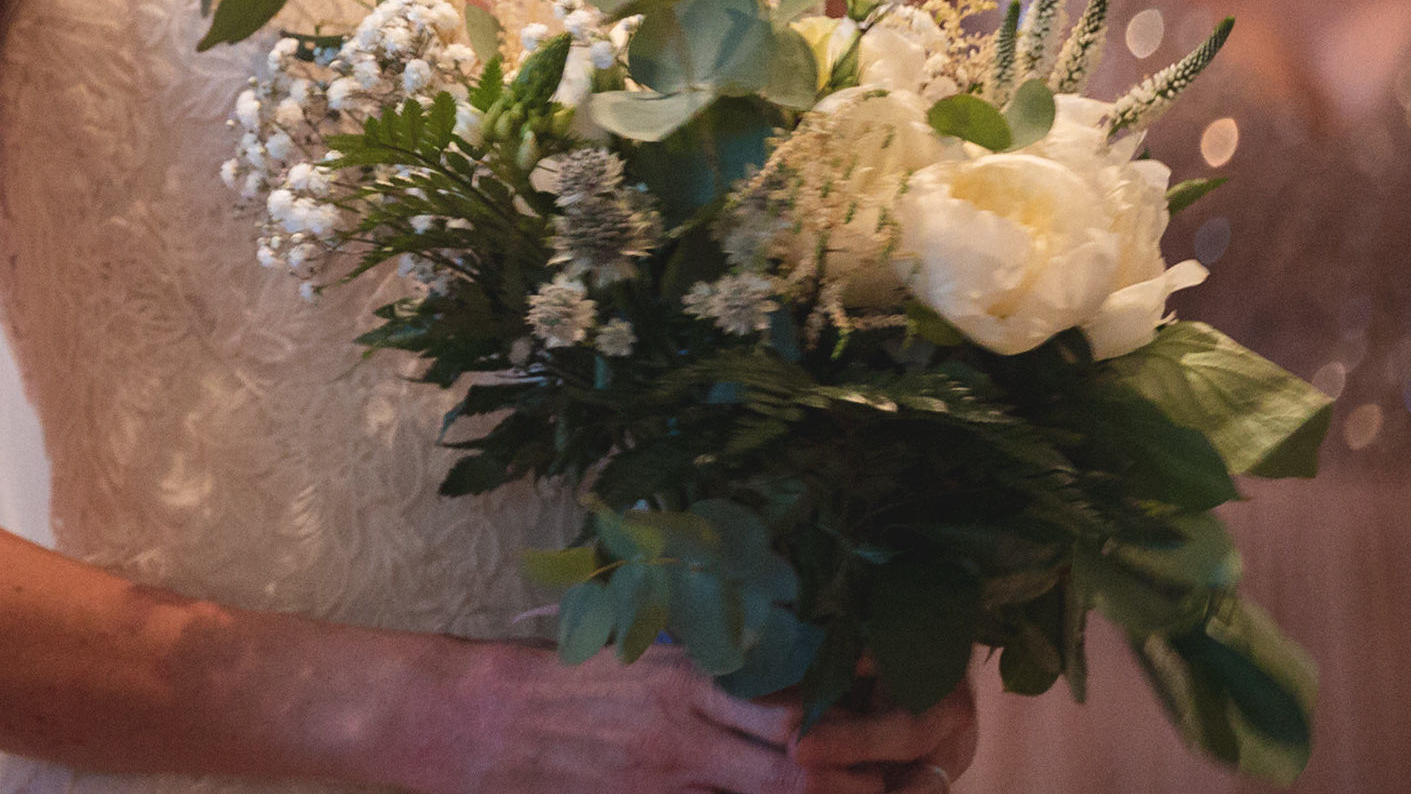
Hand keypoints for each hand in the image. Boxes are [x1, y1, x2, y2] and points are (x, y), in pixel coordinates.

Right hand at [433, 642, 960, 793]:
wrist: (491, 723)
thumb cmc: (567, 673)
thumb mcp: (640, 640)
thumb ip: (708, 644)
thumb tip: (777, 632)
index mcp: (688, 670)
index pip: (792, 684)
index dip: (854, 690)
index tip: (896, 678)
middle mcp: (692, 728)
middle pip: (807, 759)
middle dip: (869, 764)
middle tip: (918, 758)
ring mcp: (679, 779)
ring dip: (841, 791)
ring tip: (884, 783)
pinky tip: (814, 793)